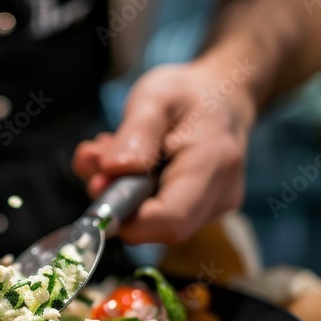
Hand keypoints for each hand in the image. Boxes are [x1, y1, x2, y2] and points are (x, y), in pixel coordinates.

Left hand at [72, 60, 256, 243]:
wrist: (222, 95)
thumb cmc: (188, 94)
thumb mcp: (156, 96)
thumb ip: (135, 133)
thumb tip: (112, 170)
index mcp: (212, 163)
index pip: (170, 220)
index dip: (127, 216)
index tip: (99, 184)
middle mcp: (219, 195)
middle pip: (159, 226)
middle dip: (118, 199)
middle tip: (97, 159)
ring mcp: (212, 208)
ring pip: (154, 223)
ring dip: (121, 193)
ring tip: (114, 151)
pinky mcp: (200, 212)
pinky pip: (159, 216)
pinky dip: (134, 194)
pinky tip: (130, 165)